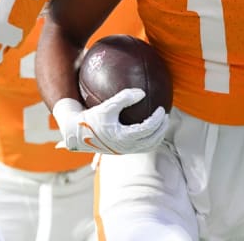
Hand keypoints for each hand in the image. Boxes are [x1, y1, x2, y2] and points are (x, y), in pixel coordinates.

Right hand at [52, 89, 168, 153]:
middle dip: (162, 128)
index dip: (157, 120)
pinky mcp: (123, 150)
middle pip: (152, 141)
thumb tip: (142, 92)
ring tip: (162, 123)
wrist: (77, 133)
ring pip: (149, 146)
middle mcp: (125, 147)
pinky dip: (150, 139)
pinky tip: (150, 128)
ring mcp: (125, 150)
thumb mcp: (107, 106)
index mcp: (122, 137)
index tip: (161, 109)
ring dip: (158, 136)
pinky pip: (142, 147)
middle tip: (166, 115)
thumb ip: (124, 98)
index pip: (147, 130)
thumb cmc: (91, 117)